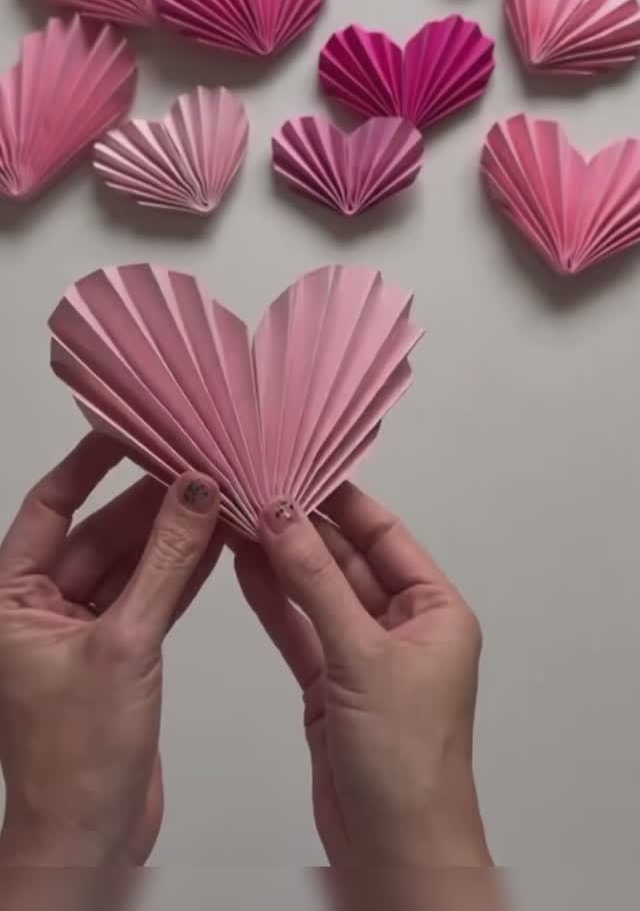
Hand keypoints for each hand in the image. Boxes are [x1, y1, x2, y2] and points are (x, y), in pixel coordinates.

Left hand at [0, 434, 221, 866]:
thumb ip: (165, 564)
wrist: (91, 841)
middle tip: (196, 462)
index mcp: (10, 599)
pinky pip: (148, 595)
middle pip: (98, 533)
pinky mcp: (115, 653)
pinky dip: (180, 571)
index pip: (50, 507)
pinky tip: (214, 541)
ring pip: (130, 563)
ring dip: (171, 534)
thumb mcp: (124, 645)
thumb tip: (192, 492)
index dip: (88, 464)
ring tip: (215, 492)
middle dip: (148, 501)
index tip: (128, 428)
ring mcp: (79, 631)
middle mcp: (38, 608)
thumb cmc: (77, 763)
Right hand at [234, 483, 490, 869]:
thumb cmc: (406, 760)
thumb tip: (282, 514)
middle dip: (302, 528)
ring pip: (317, 593)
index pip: (384, 535)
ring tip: (238, 515)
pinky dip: (274, 601)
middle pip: (346, 559)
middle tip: (254, 487)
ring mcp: (364, 655)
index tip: (298, 466)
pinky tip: (244, 566)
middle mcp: (402, 626)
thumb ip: (316, 582)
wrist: (394, 851)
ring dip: (281, 559)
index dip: (341, 501)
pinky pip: (300, 630)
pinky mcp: (331, 685)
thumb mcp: (362, 656)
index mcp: (436, 609)